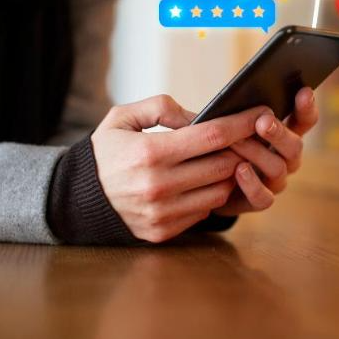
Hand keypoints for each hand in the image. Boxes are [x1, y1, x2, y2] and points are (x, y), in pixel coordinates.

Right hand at [90, 96, 273, 242]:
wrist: (77, 198)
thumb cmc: (105, 153)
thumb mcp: (122, 118)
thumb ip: (161, 107)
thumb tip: (200, 115)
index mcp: (149, 152)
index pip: (212, 136)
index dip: (242, 124)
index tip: (261, 114)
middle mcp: (158, 185)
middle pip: (223, 165)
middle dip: (240, 149)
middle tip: (245, 138)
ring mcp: (162, 212)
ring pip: (220, 191)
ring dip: (227, 175)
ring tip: (222, 161)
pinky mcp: (163, 231)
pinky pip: (204, 211)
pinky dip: (209, 195)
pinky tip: (201, 183)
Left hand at [213, 87, 318, 215]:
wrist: (203, 183)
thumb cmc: (217, 145)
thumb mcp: (224, 124)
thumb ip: (232, 112)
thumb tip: (229, 94)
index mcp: (282, 135)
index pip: (303, 121)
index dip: (306, 108)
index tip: (304, 91)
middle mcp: (284, 159)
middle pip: (295, 146)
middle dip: (279, 132)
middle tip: (263, 121)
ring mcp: (273, 181)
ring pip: (278, 169)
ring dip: (257, 154)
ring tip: (237, 142)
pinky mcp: (257, 201)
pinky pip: (264, 198)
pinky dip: (252, 184)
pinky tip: (239, 170)